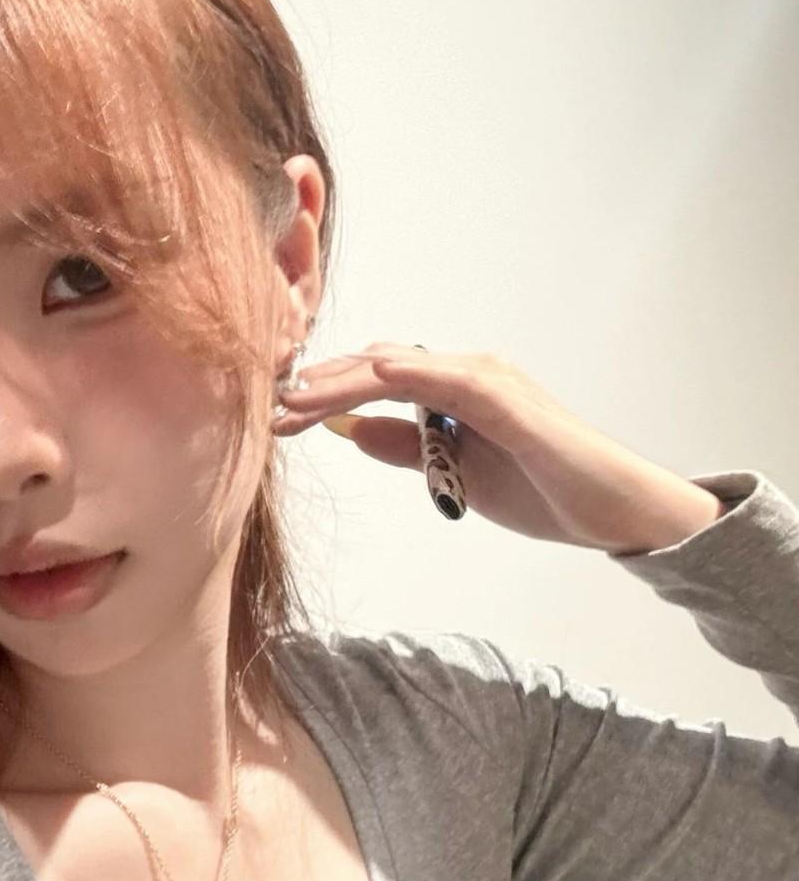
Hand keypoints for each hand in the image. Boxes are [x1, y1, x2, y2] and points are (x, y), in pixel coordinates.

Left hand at [272, 342, 723, 553]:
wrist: (612, 511)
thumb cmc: (544, 489)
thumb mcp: (452, 474)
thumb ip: (405, 449)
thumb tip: (351, 432)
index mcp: (453, 391)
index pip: (377, 384)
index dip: (324, 396)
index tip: (276, 416)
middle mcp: (468, 374)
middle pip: (379, 370)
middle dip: (320, 387)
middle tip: (269, 407)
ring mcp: (490, 381)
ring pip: (403, 370)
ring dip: (346, 382)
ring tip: (297, 399)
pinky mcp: (511, 401)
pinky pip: (452, 383)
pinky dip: (410, 377)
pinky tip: (371, 377)